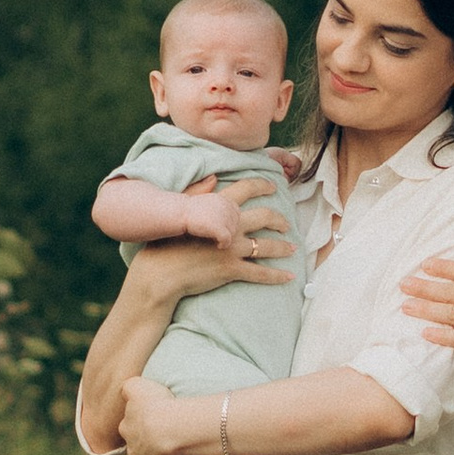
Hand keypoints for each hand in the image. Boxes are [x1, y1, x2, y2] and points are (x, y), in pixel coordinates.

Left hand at [119, 377, 196, 454]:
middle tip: (162, 440)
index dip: (139, 423)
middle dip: (147, 446)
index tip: (150, 420)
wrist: (168, 428)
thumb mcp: (134, 386)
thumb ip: (128, 387)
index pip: (129, 426)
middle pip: (139, 448)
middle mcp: (135, 449)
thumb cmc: (154, 404)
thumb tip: (127, 389)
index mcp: (128, 428)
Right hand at [125, 186, 295, 299]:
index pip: (245, 189)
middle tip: (286, 223)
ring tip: (293, 248)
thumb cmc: (165, 244)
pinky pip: (261, 273)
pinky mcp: (232, 270)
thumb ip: (196, 193)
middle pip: (265, 216)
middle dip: (279, 219)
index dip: (262, 185)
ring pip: (267, 246)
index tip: (273, 186)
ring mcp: (232, 249)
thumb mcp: (179, 213)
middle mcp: (229, 226)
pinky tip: (289, 277)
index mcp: (217, 209)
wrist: (160, 274)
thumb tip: (213, 177)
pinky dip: (277, 276)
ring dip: (283, 247)